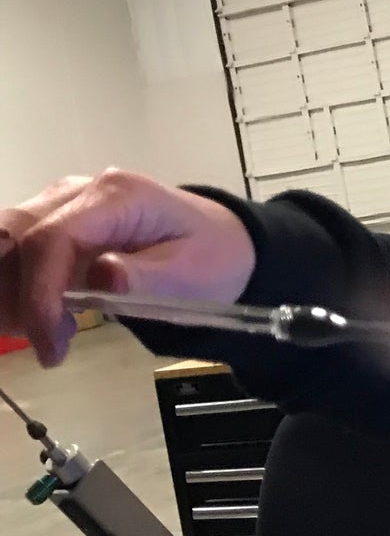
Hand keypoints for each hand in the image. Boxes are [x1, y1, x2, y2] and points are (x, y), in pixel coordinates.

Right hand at [0, 170, 255, 366]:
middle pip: (15, 234)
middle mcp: (80, 190)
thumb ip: (147, 277)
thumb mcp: (194, 276)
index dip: (39, 293)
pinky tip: (43, 320)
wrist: (221, 241)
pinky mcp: (54, 219)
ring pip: (4, 239)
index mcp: (118, 197)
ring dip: (11, 292)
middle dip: (17, 295)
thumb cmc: (210, 259)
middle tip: (47, 344)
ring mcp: (62, 201)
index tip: (49, 343)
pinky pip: (15, 248)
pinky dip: (17, 286)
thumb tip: (101, 275)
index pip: (53, 237)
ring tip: (46, 335)